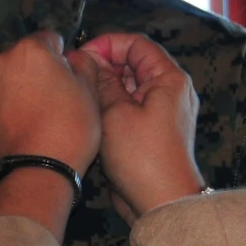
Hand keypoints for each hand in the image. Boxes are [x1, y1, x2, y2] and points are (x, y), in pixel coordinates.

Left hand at [0, 31, 100, 172]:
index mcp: (29, 49)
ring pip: (0, 78)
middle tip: (48, 99)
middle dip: (33, 71)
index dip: (61, 57)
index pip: (49, 39)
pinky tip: (12, 127)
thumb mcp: (90, 91)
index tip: (66, 78)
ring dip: (12, 88)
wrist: (36, 173)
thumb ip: (82, 62)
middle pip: (20, 57)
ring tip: (29, 116)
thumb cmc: (70, 129)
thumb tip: (73, 56)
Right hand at [70, 32, 202, 221]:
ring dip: (105, 86)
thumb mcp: (115, 112)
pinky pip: (129, 107)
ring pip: (129, 85)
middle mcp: (169, 90)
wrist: (162, 202)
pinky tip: (90, 112)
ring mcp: (161, 111)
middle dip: (104, 64)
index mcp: (169, 78)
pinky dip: (110, 105)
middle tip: (76, 74)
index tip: (82, 54)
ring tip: (80, 93)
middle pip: (133, 63)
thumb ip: (102, 81)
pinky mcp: (151, 130)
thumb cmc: (142, 156)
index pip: (137, 44)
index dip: (107, 44)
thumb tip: (90, 59)